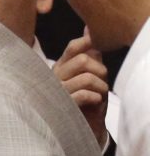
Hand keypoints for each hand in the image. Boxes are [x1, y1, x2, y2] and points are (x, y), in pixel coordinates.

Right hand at [52, 31, 108, 145]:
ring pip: (87, 77)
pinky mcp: (64, 106)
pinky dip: (96, 97)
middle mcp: (54, 77)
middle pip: (84, 60)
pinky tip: (94, 102)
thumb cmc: (80, 99)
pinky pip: (85, 94)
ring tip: (99, 95)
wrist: (73, 128)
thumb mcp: (82, 73)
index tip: (97, 50)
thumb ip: (86, 52)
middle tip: (102, 82)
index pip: (73, 47)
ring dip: (101, 87)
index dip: (89, 44)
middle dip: (100, 70)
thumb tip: (89, 28)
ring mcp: (58, 92)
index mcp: (59, 67)